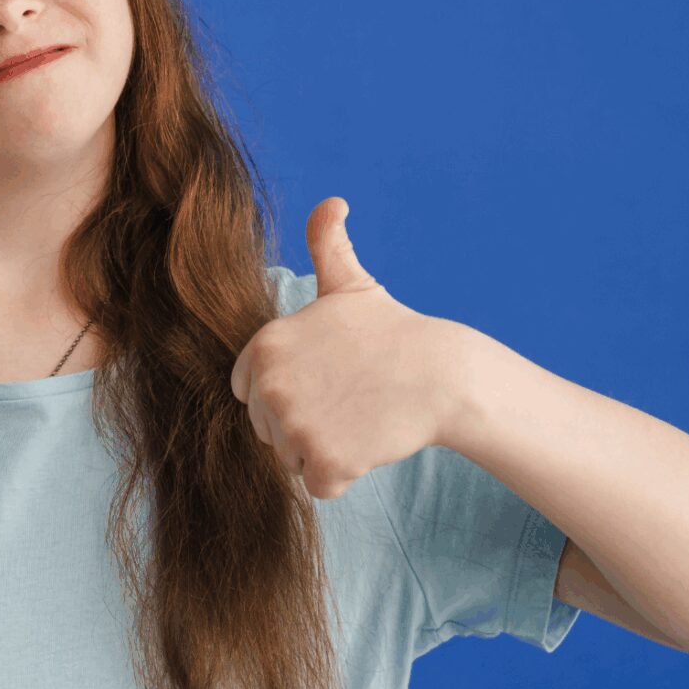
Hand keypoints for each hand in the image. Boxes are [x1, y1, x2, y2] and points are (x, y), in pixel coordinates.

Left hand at [229, 196, 477, 499]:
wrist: (441, 374)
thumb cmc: (392, 332)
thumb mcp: (350, 285)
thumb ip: (327, 244)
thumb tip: (332, 203)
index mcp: (263, 346)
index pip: (247, 392)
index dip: (286, 391)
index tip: (324, 379)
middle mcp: (269, 386)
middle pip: (267, 429)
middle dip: (303, 422)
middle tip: (348, 399)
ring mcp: (293, 426)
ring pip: (290, 457)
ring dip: (322, 448)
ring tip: (358, 417)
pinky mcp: (322, 461)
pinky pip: (316, 485)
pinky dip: (341, 475)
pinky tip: (367, 442)